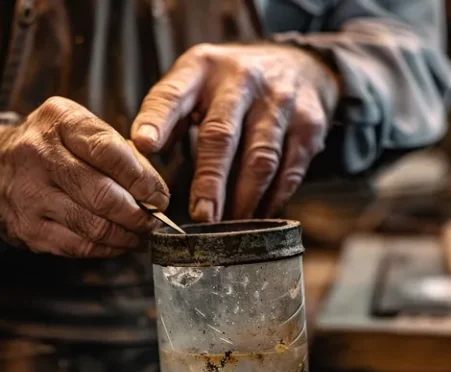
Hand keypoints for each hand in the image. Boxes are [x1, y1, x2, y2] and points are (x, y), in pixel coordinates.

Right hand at [0, 97, 168, 257]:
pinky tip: (119, 243)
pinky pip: (79, 246)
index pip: (109, 151)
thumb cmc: (47, 148)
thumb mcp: (75, 128)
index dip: (143, 179)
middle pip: (103, 195)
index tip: (160, 195)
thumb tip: (155, 192)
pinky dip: (107, 249)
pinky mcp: (27, 229)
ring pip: (94, 226)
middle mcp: (39, 155)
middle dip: (139, 213)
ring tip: (141, 234)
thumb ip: (116, 152)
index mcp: (59, 121)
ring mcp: (30, 195)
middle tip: (155, 220)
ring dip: (127, 235)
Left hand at [132, 43, 339, 220]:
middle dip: (210, 180)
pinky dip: (272, 199)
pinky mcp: (309, 126)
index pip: (173, 94)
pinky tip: (257, 218)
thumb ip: (166, 115)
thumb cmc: (230, 86)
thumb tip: (142, 155)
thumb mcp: (194, 83)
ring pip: (260, 159)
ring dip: (243, 199)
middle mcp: (242, 81)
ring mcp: (280, 102)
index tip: (144, 145)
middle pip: (221, 135)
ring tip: (226, 227)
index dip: (157, 121)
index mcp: (202, 69)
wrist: (299, 64)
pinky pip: (289, 170)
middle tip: (200, 216)